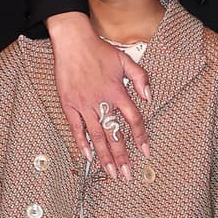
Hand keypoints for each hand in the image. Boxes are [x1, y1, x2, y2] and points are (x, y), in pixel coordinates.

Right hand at [49, 11, 148, 181]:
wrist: (73, 42)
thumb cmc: (99, 50)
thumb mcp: (125, 60)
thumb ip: (141, 77)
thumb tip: (149, 96)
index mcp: (117, 92)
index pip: (133, 120)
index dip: (140, 137)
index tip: (145, 152)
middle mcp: (101, 101)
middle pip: (114, 135)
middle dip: (121, 157)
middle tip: (126, 175)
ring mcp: (84, 105)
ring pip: (96, 136)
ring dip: (104, 157)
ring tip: (110, 173)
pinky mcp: (69, 104)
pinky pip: (76, 128)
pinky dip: (82, 143)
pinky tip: (88, 157)